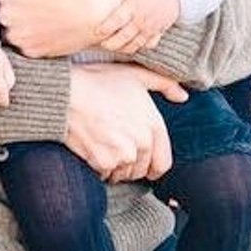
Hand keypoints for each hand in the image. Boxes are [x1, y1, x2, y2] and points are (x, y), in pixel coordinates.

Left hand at [0, 0, 123, 56]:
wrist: (97, 12)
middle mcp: (6, 16)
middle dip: (8, 6)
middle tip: (30, 1)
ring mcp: (18, 36)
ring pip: (8, 30)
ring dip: (17, 24)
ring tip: (39, 15)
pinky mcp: (31, 51)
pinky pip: (22, 43)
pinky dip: (30, 37)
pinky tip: (46, 27)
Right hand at [65, 63, 188, 181]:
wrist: (67, 94)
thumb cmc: (98, 82)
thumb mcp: (135, 75)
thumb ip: (165, 84)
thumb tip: (183, 97)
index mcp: (153, 124)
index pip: (163, 163)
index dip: (152, 165)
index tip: (143, 163)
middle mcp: (143, 142)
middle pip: (142, 171)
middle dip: (131, 165)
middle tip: (117, 148)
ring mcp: (124, 155)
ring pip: (124, 175)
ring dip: (115, 167)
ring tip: (104, 144)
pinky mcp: (103, 163)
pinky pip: (105, 176)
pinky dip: (99, 168)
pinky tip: (93, 148)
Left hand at [98, 0, 180, 53]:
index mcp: (133, 6)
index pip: (117, 20)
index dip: (106, 27)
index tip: (97, 31)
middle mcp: (141, 19)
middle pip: (124, 36)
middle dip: (112, 43)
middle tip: (103, 44)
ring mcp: (150, 27)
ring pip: (135, 44)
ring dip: (124, 48)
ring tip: (115, 48)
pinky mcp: (158, 32)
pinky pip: (148, 45)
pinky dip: (139, 48)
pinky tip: (131, 47)